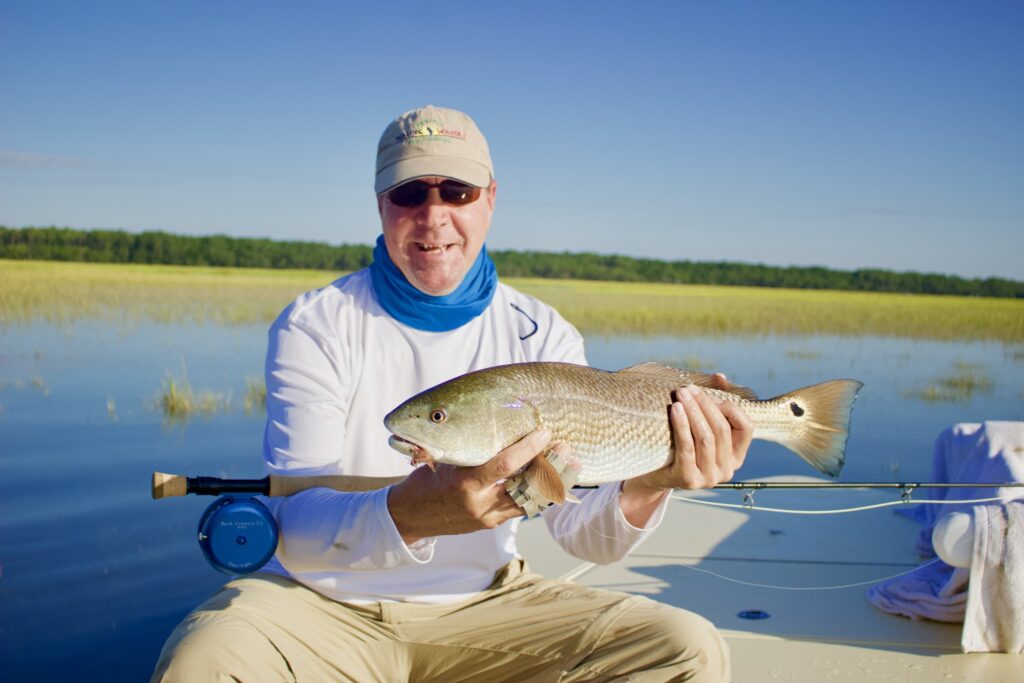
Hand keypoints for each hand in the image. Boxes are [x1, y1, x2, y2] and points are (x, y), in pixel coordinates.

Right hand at [387, 428, 551, 543]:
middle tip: (567, 450)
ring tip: (570, 465)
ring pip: (530, 501)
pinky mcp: (492, 523)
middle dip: (551, 469)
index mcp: (465, 483)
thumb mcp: (444, 459)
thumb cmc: (425, 481)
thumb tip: (499, 422)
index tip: (544, 431)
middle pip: (526, 487)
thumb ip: (471, 448)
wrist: (409, 517)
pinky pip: (522, 508)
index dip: (528, 447)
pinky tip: (553, 480)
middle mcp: (481, 503)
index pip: (504, 465)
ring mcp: (488, 517)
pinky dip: (538, 493)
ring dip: (552, 483)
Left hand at [620, 374, 753, 524]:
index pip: (747, 427)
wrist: (654, 475)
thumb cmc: (680, 446)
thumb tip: (720, 376)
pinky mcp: (689, 479)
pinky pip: (687, 447)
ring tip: (681, 394)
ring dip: (693, 412)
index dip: (730, 407)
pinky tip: (675, 409)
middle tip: (689, 389)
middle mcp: (727, 469)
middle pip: (722, 429)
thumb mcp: (700, 426)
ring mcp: (709, 477)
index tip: (709, 394)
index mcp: (736, 456)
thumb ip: (714, 402)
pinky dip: (682, 425)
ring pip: (706, 438)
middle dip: (706, 405)